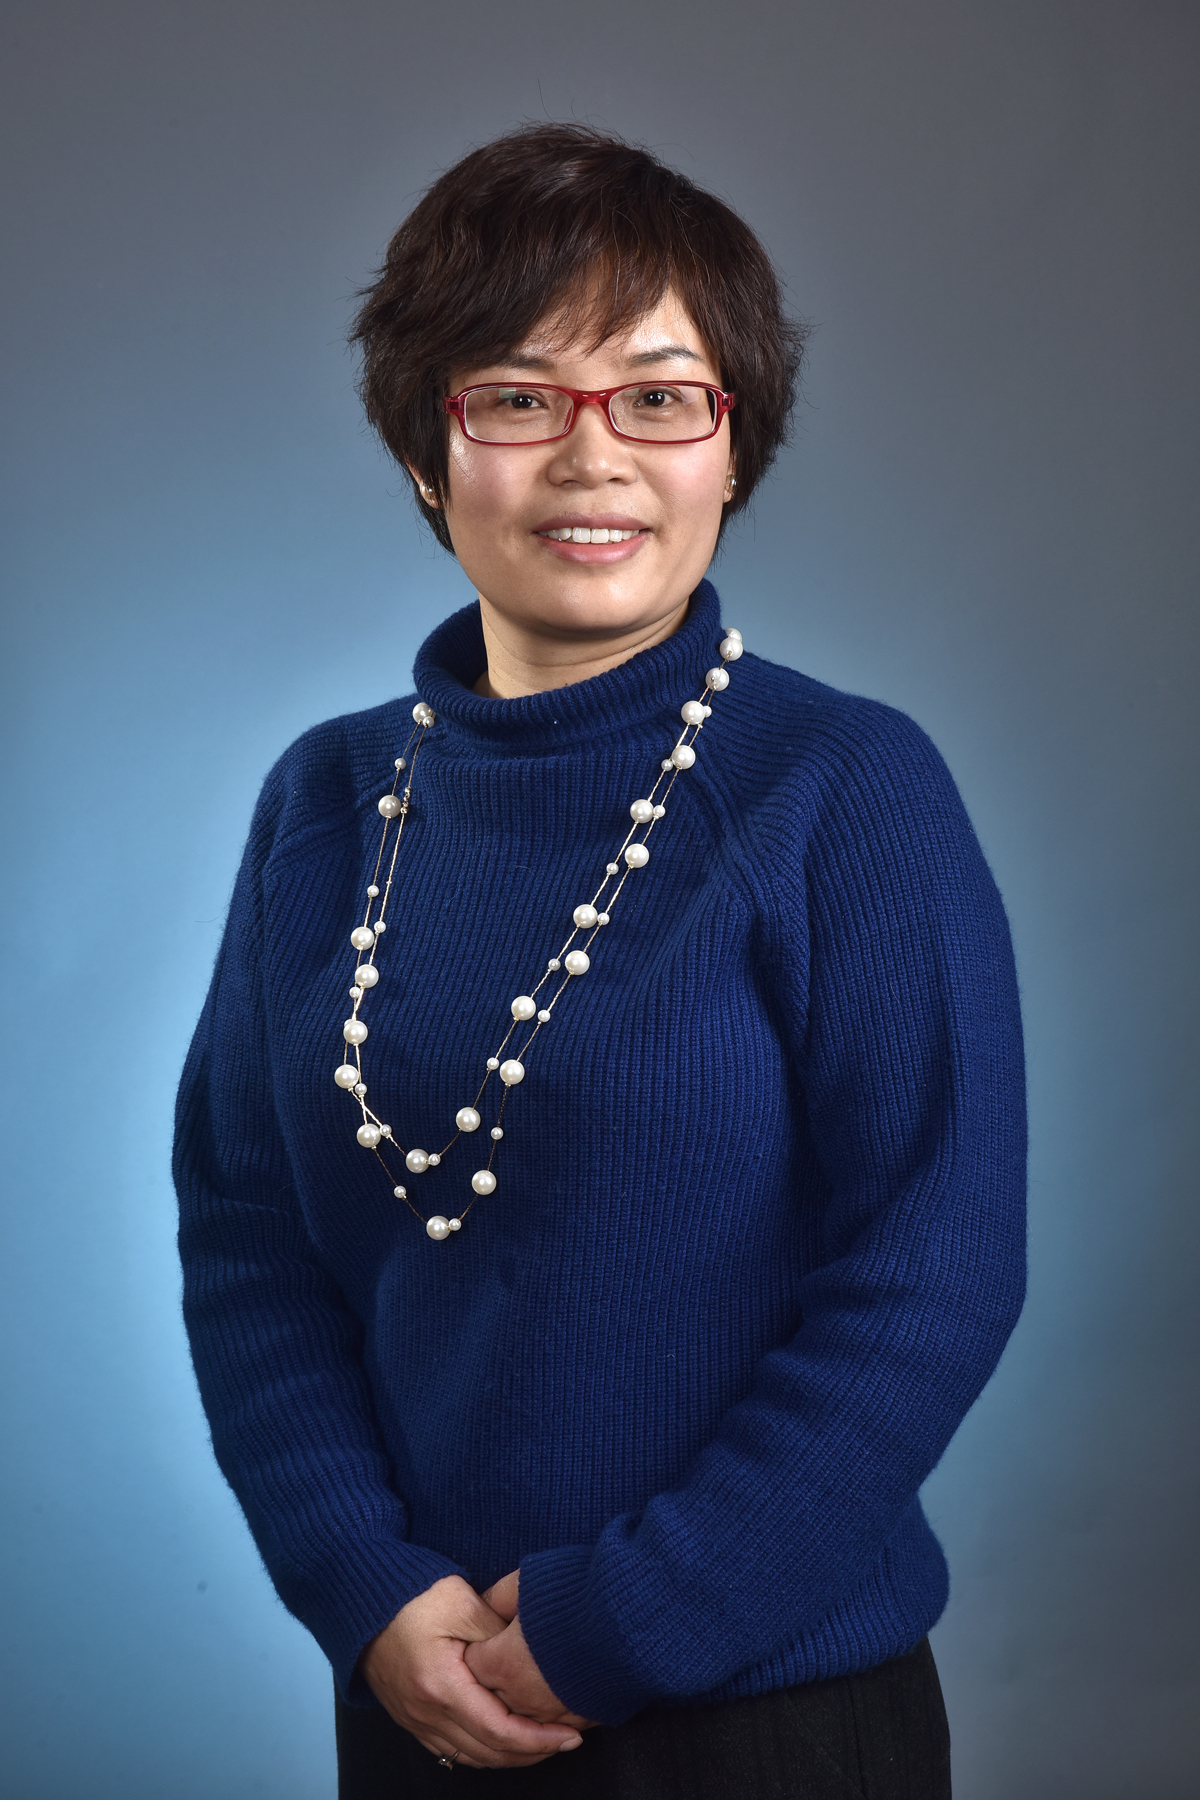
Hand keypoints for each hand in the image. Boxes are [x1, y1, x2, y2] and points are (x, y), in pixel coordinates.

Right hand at [359, 1575, 583, 1768]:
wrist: (362, 1600)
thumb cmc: (412, 1594)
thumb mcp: (462, 1600)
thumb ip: (498, 1630)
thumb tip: (531, 1651)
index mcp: (442, 1686)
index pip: (499, 1731)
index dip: (538, 1739)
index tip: (569, 1734)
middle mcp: (426, 1713)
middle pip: (488, 1753)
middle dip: (532, 1752)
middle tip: (566, 1739)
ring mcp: (415, 1719)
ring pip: (470, 1757)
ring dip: (509, 1756)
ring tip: (543, 1742)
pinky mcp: (411, 1717)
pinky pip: (451, 1750)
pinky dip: (482, 1751)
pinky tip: (503, 1739)